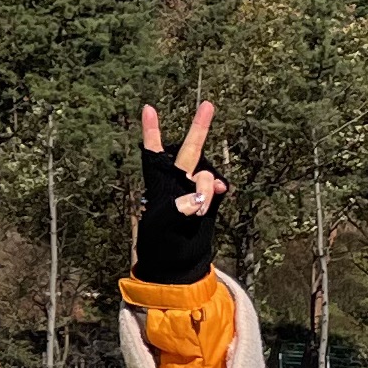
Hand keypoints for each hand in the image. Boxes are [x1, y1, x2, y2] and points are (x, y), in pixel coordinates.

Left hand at [135, 101, 227, 285]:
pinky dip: (216, 190)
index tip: (148, 108)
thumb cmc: (159, 243)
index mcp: (158, 183)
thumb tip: (197, 198)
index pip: (153, 153)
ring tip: (199, 209)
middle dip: (200, 127)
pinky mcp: (209, 201)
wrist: (178, 263)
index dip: (152, 131)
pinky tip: (219, 194)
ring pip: (206, 174)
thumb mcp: (161, 226)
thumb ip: (178, 208)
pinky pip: (216, 188)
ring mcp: (195, 190)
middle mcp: (177, 181)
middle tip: (208, 104)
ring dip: (205, 186)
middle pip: (189, 150)